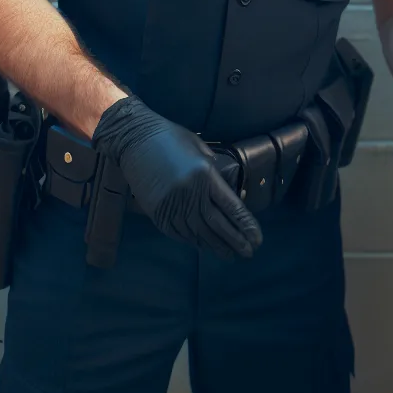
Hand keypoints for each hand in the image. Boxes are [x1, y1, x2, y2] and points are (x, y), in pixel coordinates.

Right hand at [92, 96, 262, 259]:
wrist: (135, 139)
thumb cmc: (171, 137)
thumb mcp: (199, 148)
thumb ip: (212, 169)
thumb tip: (224, 189)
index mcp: (205, 174)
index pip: (230, 206)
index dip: (245, 224)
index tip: (256, 238)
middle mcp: (190, 193)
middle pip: (217, 224)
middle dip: (235, 240)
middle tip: (249, 252)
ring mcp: (171, 204)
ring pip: (198, 232)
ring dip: (215, 245)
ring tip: (229, 255)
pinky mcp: (157, 212)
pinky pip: (179, 232)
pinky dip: (194, 241)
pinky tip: (204, 246)